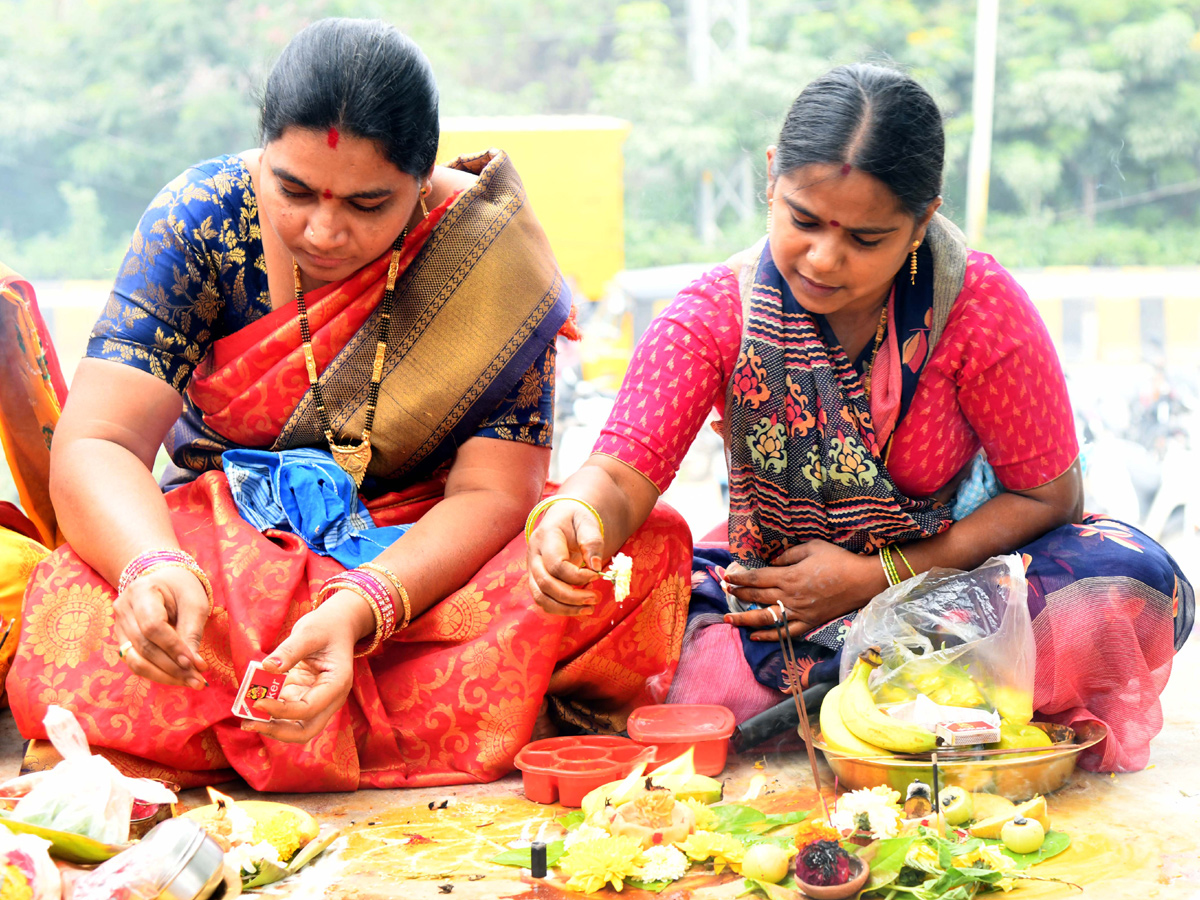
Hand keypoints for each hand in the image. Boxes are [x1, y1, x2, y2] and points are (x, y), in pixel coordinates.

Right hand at [113, 565, 209, 688]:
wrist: (164, 580)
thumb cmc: (182, 588)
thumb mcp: (195, 603)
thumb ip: (192, 632)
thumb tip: (193, 665)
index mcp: (141, 591)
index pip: (152, 626)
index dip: (173, 647)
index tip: (195, 663)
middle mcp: (123, 609)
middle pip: (144, 646)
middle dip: (173, 667)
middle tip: (198, 680)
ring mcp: (118, 626)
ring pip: (136, 660)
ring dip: (165, 675)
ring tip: (191, 682)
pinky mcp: (122, 640)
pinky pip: (135, 663)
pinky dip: (157, 673)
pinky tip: (177, 678)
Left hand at [241, 590, 370, 742]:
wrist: (337, 624)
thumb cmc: (327, 626)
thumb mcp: (309, 632)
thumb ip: (289, 650)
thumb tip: (266, 667)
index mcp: (337, 684)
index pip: (308, 709)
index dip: (282, 711)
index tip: (257, 702)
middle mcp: (330, 698)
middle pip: (305, 731)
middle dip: (276, 731)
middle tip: (249, 724)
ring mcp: (317, 700)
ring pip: (295, 727)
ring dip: (271, 726)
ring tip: (245, 717)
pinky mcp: (304, 697)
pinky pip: (286, 713)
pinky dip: (269, 712)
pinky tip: (251, 703)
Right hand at [526, 500, 603, 615]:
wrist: (563, 517)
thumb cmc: (576, 519)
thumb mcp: (587, 523)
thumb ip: (592, 542)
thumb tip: (596, 566)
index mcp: (546, 537)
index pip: (556, 565)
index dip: (577, 576)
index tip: (597, 575)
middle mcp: (533, 554)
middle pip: (545, 583)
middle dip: (572, 596)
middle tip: (595, 598)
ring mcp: (532, 568)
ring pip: (540, 597)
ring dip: (565, 608)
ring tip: (589, 608)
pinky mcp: (536, 579)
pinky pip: (543, 600)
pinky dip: (561, 609)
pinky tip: (580, 608)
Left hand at [723, 540, 885, 639]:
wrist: (863, 581)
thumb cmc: (838, 560)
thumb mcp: (812, 547)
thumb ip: (788, 555)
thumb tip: (773, 563)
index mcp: (790, 576)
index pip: (758, 578)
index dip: (740, 578)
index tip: (727, 577)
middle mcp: (791, 596)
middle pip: (758, 596)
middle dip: (738, 593)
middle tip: (722, 591)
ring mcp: (799, 612)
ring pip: (766, 618)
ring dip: (744, 618)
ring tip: (728, 619)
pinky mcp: (809, 622)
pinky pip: (785, 632)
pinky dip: (769, 635)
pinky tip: (754, 635)